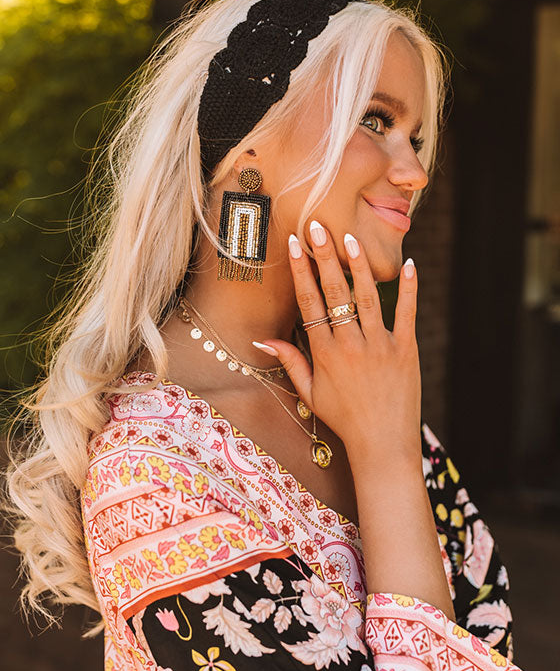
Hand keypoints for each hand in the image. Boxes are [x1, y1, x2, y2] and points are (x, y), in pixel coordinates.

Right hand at [258, 222, 421, 462]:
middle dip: (324, 257)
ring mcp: (380, 346)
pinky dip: (409, 288)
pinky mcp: (406, 350)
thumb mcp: (311, 393)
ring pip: (368, 297)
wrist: (383, 445)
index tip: (295, 245)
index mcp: (325, 354)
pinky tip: (407, 264)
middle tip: (317, 226)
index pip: (309, 304)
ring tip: (351, 237)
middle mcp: (350, 346)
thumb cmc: (344, 420)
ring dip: (358, 266)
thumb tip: (261, 341)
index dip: (301, 272)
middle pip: (334, 293)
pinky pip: (408, 313)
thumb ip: (290, 362)